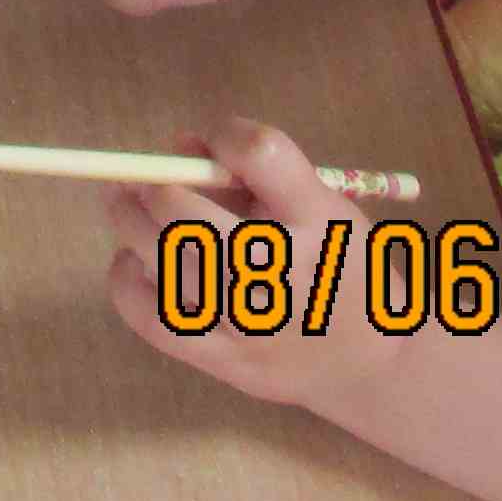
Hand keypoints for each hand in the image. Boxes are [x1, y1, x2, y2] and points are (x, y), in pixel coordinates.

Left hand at [104, 120, 391, 414]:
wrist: (375, 364)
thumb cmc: (340, 267)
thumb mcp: (323, 207)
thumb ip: (258, 172)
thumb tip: (178, 145)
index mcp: (318, 219)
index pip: (261, 154)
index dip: (226, 136)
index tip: (212, 144)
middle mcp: (282, 269)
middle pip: (188, 213)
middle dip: (154, 185)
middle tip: (139, 179)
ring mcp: (251, 320)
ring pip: (162, 260)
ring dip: (131, 223)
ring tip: (128, 209)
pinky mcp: (227, 360)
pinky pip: (153, 319)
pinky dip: (127, 283)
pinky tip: (132, 263)